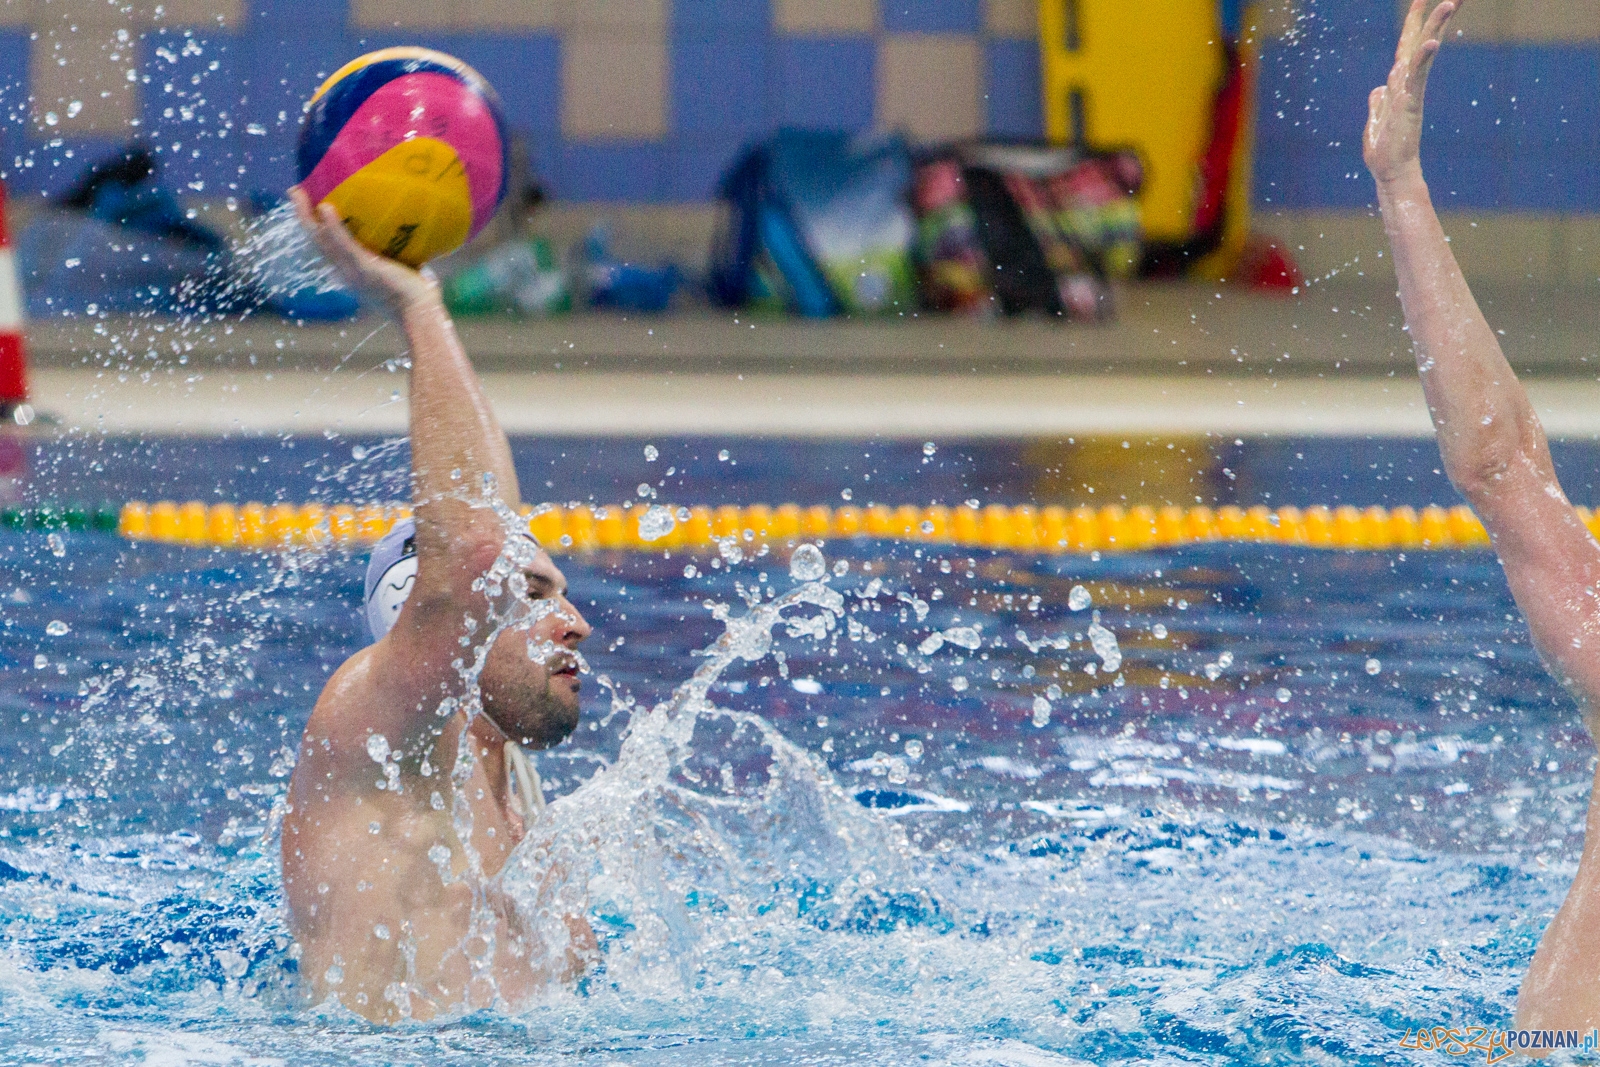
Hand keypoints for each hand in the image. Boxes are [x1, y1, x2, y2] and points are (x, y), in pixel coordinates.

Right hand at [288, 186, 439, 315]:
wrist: (421, 314)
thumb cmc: (419, 297)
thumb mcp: (405, 271)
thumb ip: (402, 256)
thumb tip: (414, 236)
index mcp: (351, 273)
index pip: (328, 247)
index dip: (317, 228)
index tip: (313, 208)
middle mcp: (346, 272)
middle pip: (317, 240)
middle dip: (303, 216)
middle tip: (295, 192)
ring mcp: (352, 271)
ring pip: (320, 240)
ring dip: (306, 216)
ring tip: (297, 192)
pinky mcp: (363, 269)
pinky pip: (343, 244)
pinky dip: (333, 227)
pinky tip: (325, 207)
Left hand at [1364, 0, 1461, 186]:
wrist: (1391, 173)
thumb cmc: (1384, 150)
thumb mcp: (1375, 120)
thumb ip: (1378, 102)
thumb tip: (1379, 88)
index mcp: (1398, 86)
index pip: (1406, 48)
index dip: (1412, 24)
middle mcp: (1408, 85)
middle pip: (1420, 44)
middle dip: (1431, 19)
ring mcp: (1411, 93)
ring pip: (1423, 55)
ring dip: (1435, 29)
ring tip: (1448, 4)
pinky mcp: (1410, 105)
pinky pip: (1417, 78)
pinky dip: (1423, 61)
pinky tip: (1431, 43)